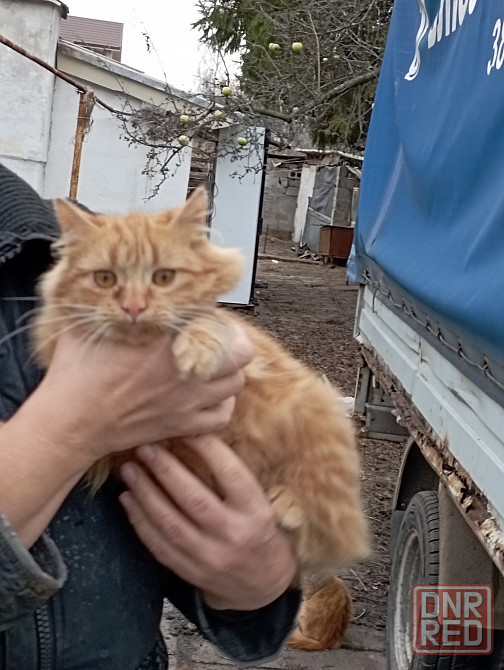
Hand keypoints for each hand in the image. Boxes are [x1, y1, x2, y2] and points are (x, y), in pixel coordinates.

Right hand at [26, 324, 252, 467]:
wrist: (70, 423)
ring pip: (236, 383)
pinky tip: (208, 397)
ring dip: (229, 371)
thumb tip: (108, 287)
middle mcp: (182, 370)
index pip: (210, 317)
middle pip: (238, 350)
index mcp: (163, 341)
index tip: (199, 310)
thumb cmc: (75, 378)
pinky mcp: (181, 425)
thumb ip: (105, 306)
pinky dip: (221, 406)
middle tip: (218, 336)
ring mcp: (186, 400)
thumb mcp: (87, 327)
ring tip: (214, 365)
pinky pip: (221, 417)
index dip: (209, 311)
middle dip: (232, 340)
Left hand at [118, 435, 297, 610]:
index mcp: (256, 511)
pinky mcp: (190, 572)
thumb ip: (233, 479)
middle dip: (164, 470)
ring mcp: (210, 557)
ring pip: (170, 523)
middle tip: (145, 448)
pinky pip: (158, 545)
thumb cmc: (260, 531)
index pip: (230, 473)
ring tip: (129, 471)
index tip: (185, 429)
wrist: (264, 584)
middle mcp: (234, 534)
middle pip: (193, 498)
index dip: (207, 448)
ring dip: (145, 494)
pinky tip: (128, 501)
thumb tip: (196, 437)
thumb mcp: (260, 503)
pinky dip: (139, 522)